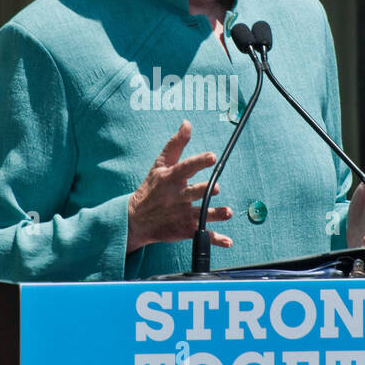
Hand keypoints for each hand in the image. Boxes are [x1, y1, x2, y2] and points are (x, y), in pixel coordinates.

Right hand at [127, 120, 233, 254]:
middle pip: (194, 192)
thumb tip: (187, 123)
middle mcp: (177, 197)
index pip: (186, 168)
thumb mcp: (160, 164)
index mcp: (171, 179)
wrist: (135, 219)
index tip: (212, 157)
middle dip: (205, 190)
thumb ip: (175, 144)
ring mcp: (182, 215)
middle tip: (216, 188)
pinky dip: (215, 239)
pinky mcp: (185, 230)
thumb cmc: (152, 188)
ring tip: (227, 212)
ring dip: (215, 214)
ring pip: (201, 215)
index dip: (199, 162)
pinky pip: (202, 235)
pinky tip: (228, 241)